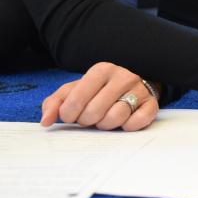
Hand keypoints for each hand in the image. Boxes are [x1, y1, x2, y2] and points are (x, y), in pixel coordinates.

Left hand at [39, 62, 159, 131]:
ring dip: (106, 125)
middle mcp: (122, 76)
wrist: (131, 86)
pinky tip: (123, 123)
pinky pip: (139, 121)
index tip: (71, 116)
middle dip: (87, 121)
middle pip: (95, 111)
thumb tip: (46, 121)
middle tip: (88, 119)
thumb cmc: (98, 91)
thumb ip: (55, 103)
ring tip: (104, 121)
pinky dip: (128, 126)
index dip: (70, 114)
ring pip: (117, 116)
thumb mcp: (75, 91)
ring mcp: (139, 89)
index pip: (77, 99)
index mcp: (101, 70)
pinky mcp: (151, 104)